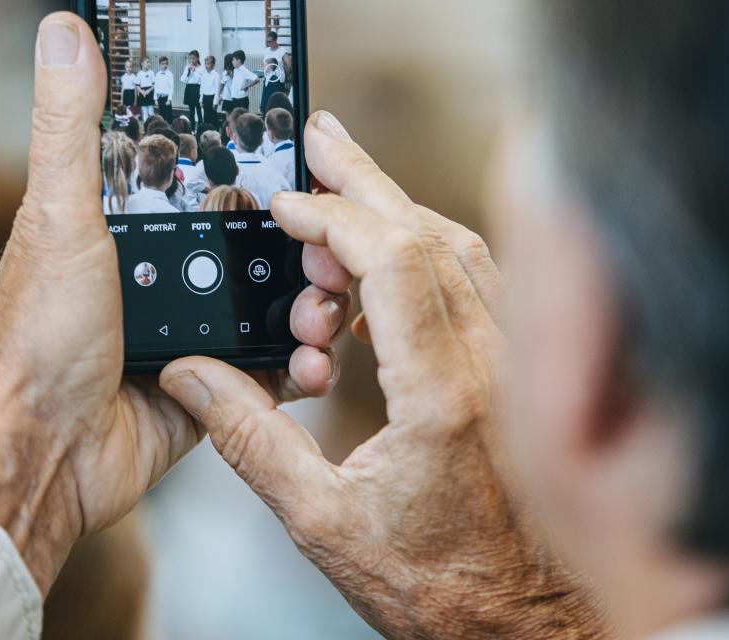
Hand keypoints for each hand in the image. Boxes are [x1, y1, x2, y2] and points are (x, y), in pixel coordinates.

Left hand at [0, 13, 345, 594]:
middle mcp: (166, 271)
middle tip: (334, 247)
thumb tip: (63, 28)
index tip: (308, 152)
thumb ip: (70, 127)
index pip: (209, 176)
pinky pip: (273, 367)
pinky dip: (301, 365)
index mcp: (130, 223)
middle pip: (256, 240)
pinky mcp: (213, 383)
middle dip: (305, 242)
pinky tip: (315, 363)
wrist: (43, 456)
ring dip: (311, 304)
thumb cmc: (34, 338)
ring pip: (275, 302)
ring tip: (323, 311)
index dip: (259, 163)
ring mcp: (192, 328)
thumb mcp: (57, 216)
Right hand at [159, 112, 606, 638]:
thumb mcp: (324, 526)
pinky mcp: (520, 377)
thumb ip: (252, 442)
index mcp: (444, 393)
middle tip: (319, 138)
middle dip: (366, 178)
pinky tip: (387, 265)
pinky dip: (427, 253)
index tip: (286, 204)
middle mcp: (491, 364)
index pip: (393, 258)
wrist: (533, 626)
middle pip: (429, 232)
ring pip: (460, 250)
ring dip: (399, 208)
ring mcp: (515, 366)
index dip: (334, 215)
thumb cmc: (444, 589)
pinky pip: (478, 284)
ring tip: (343, 185)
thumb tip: (194, 380)